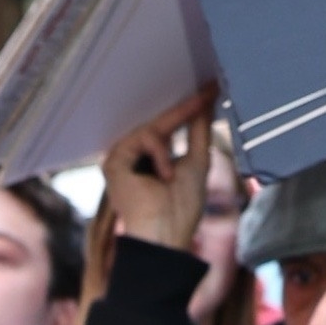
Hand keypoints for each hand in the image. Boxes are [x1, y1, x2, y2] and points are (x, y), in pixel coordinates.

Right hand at [101, 82, 217, 251]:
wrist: (165, 236)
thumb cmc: (181, 209)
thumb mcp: (198, 159)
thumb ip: (200, 128)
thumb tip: (209, 97)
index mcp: (151, 159)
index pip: (168, 126)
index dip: (187, 108)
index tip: (210, 88)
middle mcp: (133, 157)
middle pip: (159, 122)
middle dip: (183, 110)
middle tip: (210, 89)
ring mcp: (122, 160)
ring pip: (153, 128)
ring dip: (171, 142)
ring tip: (172, 173)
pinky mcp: (114, 163)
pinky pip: (144, 137)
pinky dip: (160, 153)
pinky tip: (163, 176)